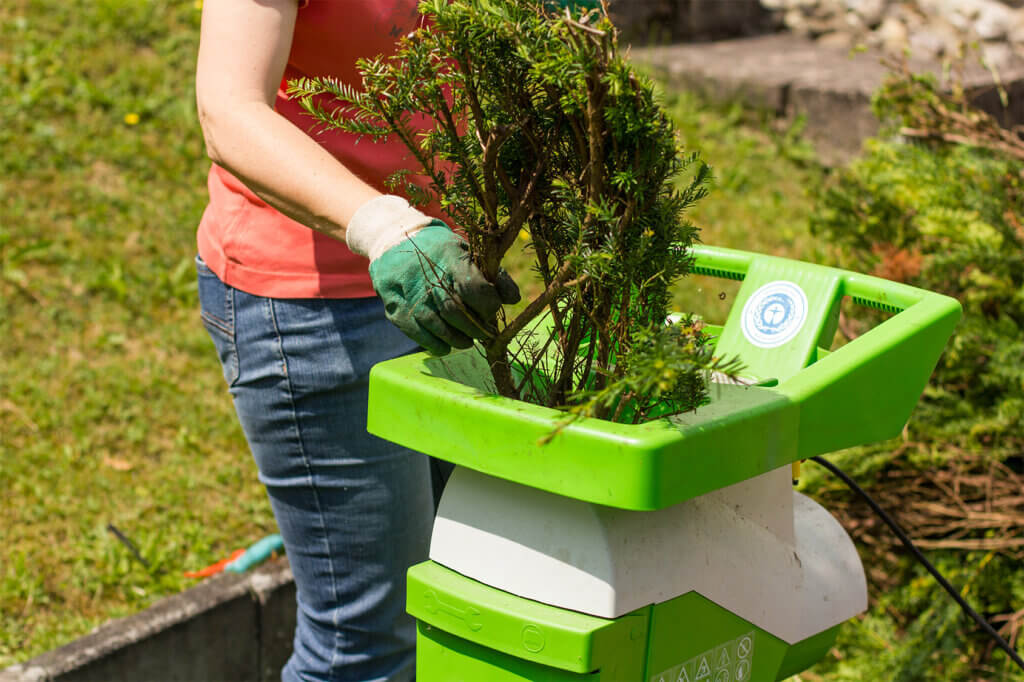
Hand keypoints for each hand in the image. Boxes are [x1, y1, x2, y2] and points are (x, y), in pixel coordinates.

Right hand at [347, 196, 519, 354]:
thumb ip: (493, 274)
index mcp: (449, 257)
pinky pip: (419, 335)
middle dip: (476, 328)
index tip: (492, 311)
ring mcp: (408, 294)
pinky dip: (437, 345)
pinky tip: (446, 345)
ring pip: (438, 327)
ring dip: (458, 340)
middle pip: (456, 312)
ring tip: (468, 341)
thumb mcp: (467, 251)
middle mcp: (426, 275)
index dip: (488, 305)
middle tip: (485, 333)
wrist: (394, 241)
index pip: (473, 288)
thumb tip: (513, 299)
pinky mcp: (395, 309)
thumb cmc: (440, 250)